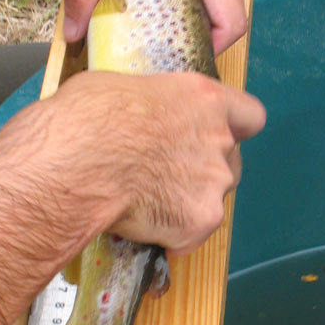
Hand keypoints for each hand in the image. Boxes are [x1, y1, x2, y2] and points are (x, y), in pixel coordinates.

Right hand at [11, 71, 265, 254]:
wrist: (75, 161)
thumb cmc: (86, 119)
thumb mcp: (121, 89)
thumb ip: (151, 106)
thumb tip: (136, 116)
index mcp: (204, 99)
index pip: (249, 115)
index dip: (233, 128)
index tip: (216, 135)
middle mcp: (219, 140)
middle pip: (230, 161)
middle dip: (204, 170)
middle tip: (166, 174)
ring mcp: (214, 182)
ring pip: (213, 198)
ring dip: (188, 202)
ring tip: (147, 202)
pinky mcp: (200, 220)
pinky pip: (192, 233)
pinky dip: (173, 235)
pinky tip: (143, 225)